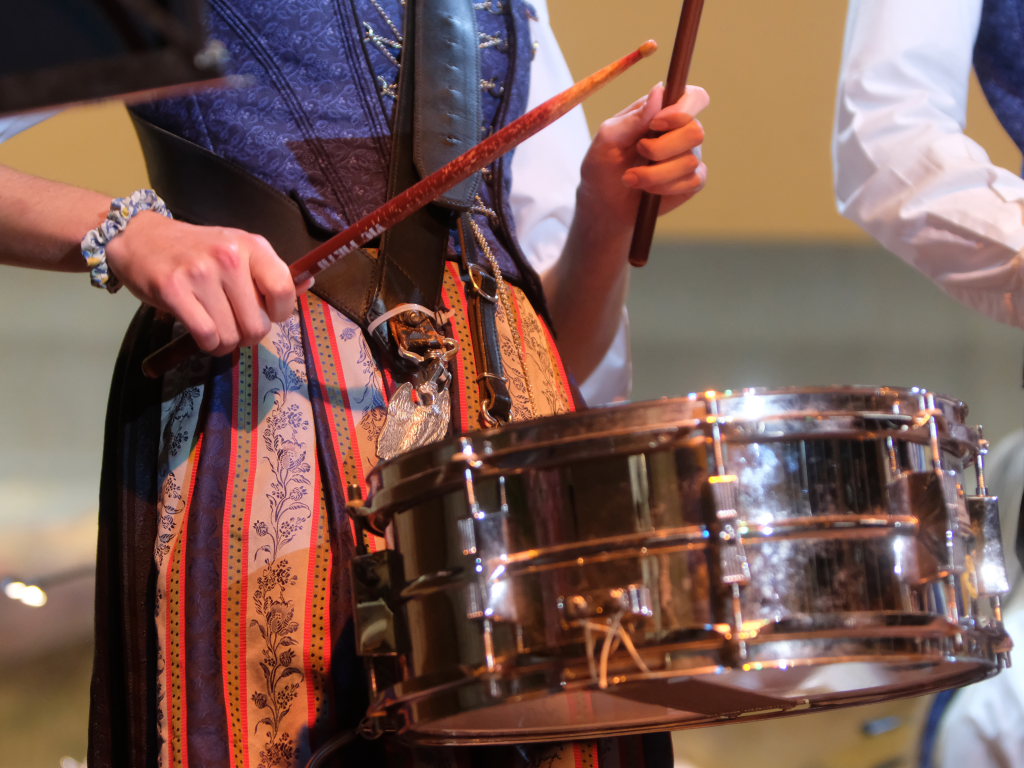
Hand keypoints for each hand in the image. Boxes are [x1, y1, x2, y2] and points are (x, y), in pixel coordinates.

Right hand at [105, 213, 312, 355]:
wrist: (142, 237)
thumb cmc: (197, 250)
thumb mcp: (238, 250)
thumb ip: (269, 272)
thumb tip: (308, 283)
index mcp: (253, 245)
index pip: (284, 291)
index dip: (279, 314)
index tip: (265, 313)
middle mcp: (230, 257)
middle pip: (257, 325)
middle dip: (247, 334)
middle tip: (233, 323)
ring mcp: (201, 273)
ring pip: (231, 336)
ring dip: (225, 342)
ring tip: (214, 326)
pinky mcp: (174, 289)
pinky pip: (206, 336)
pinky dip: (207, 343)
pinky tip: (202, 332)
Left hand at [579, 82, 708, 225]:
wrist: (604, 205)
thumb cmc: (603, 167)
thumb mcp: (608, 139)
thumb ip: (633, 117)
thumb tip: (659, 91)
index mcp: (662, 112)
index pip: (693, 97)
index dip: (683, 108)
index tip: (656, 124)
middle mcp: (680, 131)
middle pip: (695, 130)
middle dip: (661, 148)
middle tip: (638, 153)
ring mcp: (688, 156)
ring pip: (690, 160)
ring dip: (655, 174)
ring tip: (631, 178)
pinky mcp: (692, 180)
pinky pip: (694, 181)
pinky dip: (665, 187)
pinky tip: (648, 189)